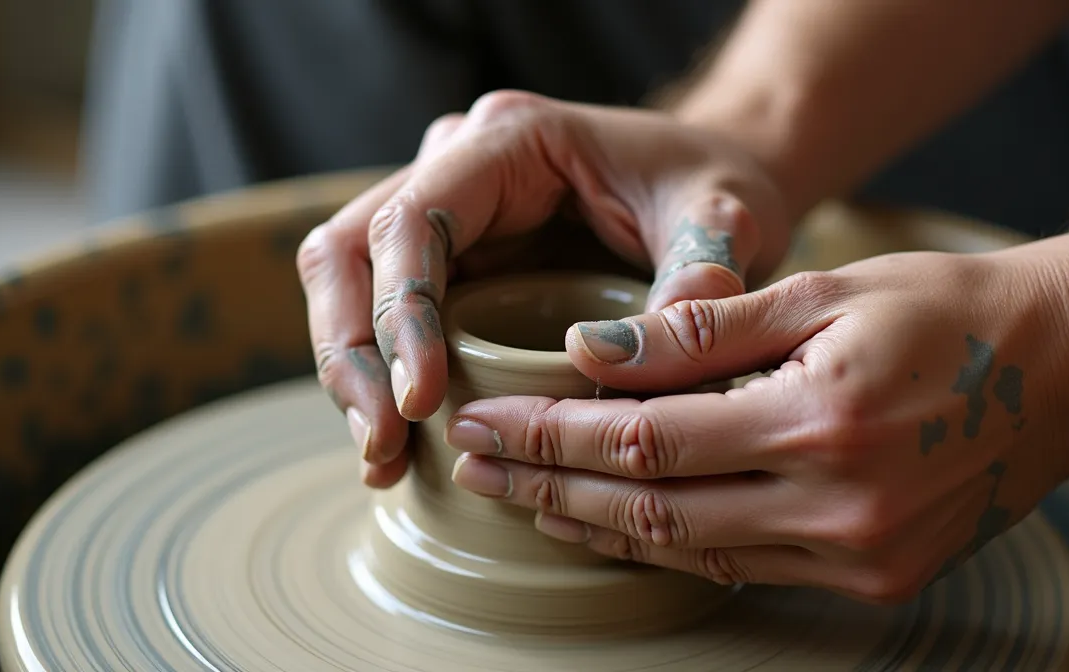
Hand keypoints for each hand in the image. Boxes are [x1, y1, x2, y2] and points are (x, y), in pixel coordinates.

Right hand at [297, 90, 791, 487]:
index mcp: (511, 140)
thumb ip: (693, 278)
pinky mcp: (447, 259)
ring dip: (348, 371)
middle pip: (349, 249)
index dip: (400, 311)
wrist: (712, 184)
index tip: (421, 400)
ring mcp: (442, 209)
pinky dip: (376, 377)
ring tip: (380, 459)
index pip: (414, 218)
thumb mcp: (723, 221)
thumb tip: (617, 363)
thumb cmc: (713, 189)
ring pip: (345, 281)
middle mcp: (457, 164)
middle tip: (381, 444)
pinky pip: (378, 311)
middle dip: (352, 353)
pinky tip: (393, 447)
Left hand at [445, 250, 1068, 602]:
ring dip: (593, 526)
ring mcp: (855, 554)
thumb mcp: (821, 293)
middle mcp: (835, 504)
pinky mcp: (871, 577)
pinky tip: (611, 526)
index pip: (640, 438)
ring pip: (687, 549)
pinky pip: (739, 566)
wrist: (1059, 371)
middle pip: (648, 508)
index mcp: (818, 419)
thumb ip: (699, 328)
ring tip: (522, 498)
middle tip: (473, 467)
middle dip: (545, 485)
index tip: (481, 418)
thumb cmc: (942, 312)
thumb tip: (587, 353)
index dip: (547, 433)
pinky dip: (666, 546)